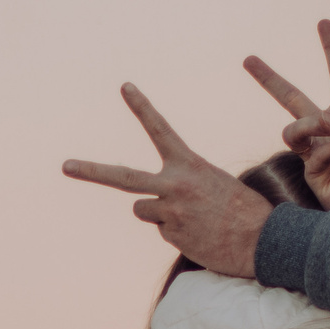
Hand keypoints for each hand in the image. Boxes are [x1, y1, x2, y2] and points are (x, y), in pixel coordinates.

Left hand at [62, 85, 270, 278]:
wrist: (264, 241)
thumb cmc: (244, 209)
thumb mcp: (215, 182)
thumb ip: (183, 183)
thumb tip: (154, 204)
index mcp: (189, 164)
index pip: (160, 130)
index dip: (142, 107)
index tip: (125, 87)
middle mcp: (174, 186)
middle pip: (122, 178)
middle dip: (91, 171)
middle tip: (65, 166)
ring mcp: (169, 213)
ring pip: (143, 210)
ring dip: (159, 213)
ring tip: (192, 217)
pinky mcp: (171, 236)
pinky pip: (163, 230)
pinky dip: (177, 232)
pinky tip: (200, 233)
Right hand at [245, 20, 329, 219]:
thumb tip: (321, 120)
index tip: (323, 22)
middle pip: (293, 99)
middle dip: (269, 80)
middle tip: (248, 59)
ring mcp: (318, 152)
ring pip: (292, 128)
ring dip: (306, 124)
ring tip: (322, 126)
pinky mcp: (313, 175)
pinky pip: (312, 152)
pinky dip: (329, 145)